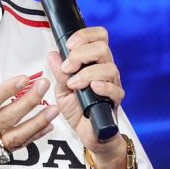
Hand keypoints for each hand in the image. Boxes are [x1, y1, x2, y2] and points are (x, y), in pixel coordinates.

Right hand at [0, 51, 59, 168]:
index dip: (9, 89)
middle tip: (44, 86)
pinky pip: (14, 148)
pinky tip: (43, 128)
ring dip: (37, 122)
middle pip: (8, 117)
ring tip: (53, 109)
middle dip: (30, 101)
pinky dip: (31, 138)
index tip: (25, 78)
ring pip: (16, 136)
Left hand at [47, 27, 125, 160]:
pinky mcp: (116, 100)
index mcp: (93, 63)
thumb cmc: (77, 109)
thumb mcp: (62, 89)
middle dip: (81, 54)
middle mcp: (104, 70)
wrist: (87, 132)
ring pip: (109, 67)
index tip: (69, 45)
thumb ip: (59, 73)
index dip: (85, 36)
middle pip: (103, 48)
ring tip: (73, 84)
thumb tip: (53, 54)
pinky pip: (115, 89)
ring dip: (87, 73)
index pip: (98, 38)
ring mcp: (112, 84)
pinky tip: (91, 89)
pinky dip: (102, 86)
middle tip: (68, 68)